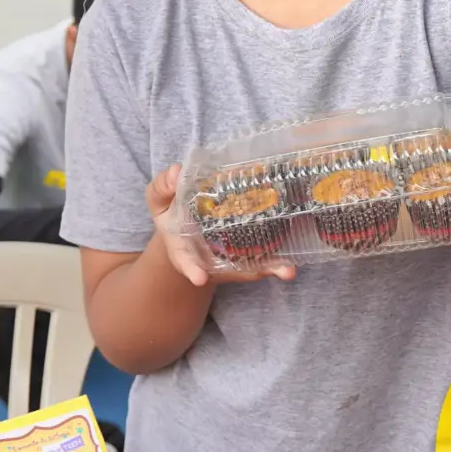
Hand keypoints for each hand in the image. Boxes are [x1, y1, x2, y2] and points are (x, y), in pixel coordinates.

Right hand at [146, 165, 294, 288]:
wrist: (185, 228)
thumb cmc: (172, 214)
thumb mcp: (159, 201)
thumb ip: (162, 187)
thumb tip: (176, 173)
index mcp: (182, 249)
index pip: (184, 261)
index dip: (191, 269)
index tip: (199, 278)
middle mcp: (207, 260)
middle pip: (228, 270)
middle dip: (249, 272)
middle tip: (272, 271)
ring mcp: (227, 260)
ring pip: (250, 268)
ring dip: (270, 268)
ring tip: (287, 270)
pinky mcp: (243, 255)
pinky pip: (260, 260)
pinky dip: (274, 261)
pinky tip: (291, 262)